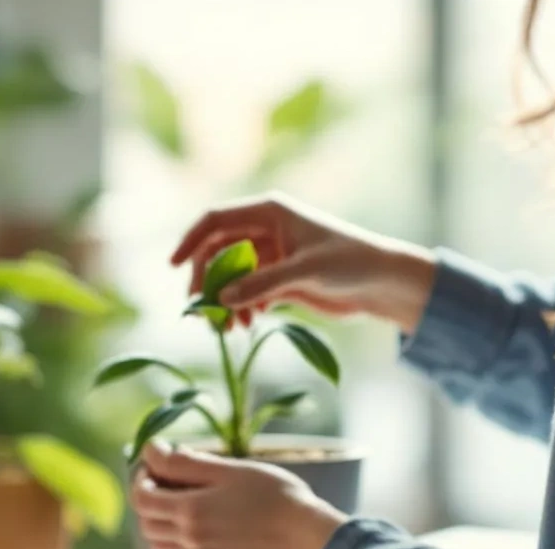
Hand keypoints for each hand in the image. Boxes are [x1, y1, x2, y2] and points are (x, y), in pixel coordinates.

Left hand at [132, 441, 348, 548]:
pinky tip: (207, 536)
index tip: (155, 468)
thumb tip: (153, 451)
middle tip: (170, 486)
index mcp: (190, 512)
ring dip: (166, 527)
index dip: (142, 479)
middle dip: (151, 503)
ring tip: (190, 509)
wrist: (310, 542)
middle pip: (147, 525)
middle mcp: (189, 543)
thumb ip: (187, 462)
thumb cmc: (278, 498)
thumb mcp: (233, 470)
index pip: (141, 498)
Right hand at [171, 192, 437, 332]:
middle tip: (203, 311)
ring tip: (229, 328)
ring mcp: (271, 257)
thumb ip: (263, 284)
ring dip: (224, 302)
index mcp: (269, 213)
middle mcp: (265, 232)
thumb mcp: (304, 271)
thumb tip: (223, 299)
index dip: (190, 241)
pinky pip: (247, 294)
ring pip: (231, 278)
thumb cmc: (350, 262)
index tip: (172, 267)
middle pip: (216, 252)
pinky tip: (248, 325)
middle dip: (207, 281)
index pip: (215, 220)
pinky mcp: (280, 282)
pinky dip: (242, 309)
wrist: (382, 283)